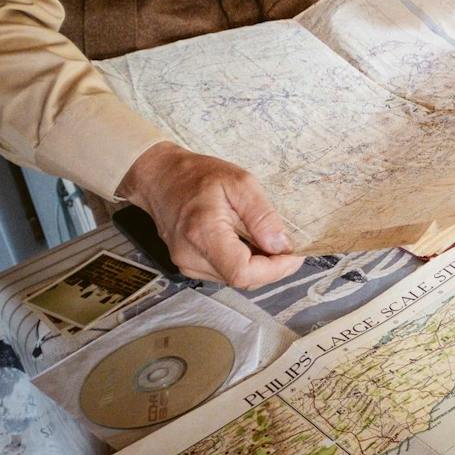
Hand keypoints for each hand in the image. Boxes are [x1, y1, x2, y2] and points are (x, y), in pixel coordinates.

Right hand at [118, 141, 302, 288]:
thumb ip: (262, 216)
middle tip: (286, 245)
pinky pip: (225, 272)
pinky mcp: (189, 266)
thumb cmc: (198, 175)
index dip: (274, 270)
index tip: (293, 256)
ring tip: (265, 239)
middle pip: (242, 279)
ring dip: (258, 266)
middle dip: (271, 267)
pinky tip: (248, 242)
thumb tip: (282, 246)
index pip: (243, 272)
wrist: (161, 178)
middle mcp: (191, 256)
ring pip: (236, 279)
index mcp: (203, 233)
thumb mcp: (240, 183)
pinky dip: (243, 262)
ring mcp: (187, 264)